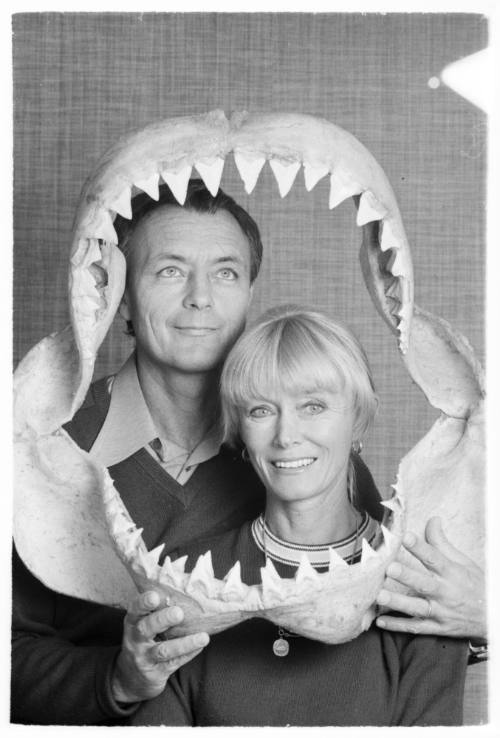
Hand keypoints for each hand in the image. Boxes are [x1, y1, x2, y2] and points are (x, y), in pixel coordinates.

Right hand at [111, 590, 209, 703]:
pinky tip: (200, 646)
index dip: (143, 603)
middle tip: (178, 613)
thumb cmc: (143, 642)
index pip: (134, 610)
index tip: (154, 595)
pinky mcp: (156, 673)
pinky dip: (188, 654)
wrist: (130, 679)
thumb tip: (183, 588)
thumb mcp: (142, 625)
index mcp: (132, 623)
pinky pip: (174, 663)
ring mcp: (144, 658)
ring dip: (184, 644)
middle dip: (162, 620)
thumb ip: (156, 611)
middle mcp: (135, 640)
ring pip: (163, 650)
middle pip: (146, 628)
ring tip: (203, 637)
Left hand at [375, 516, 485, 638]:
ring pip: (418, 608)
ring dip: (399, 603)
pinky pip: (416, 627)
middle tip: (390, 568)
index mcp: (452, 573)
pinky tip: (381, 621)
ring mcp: (441, 612)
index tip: (405, 536)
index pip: (435, 558)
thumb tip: (432, 519)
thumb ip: (442, 542)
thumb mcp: (462, 562)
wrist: (494, 617)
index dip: (420, 547)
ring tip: (380, 595)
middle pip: (424, 584)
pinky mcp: (437, 628)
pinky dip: (398, 626)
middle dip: (406, 576)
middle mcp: (446, 593)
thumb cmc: (475, 586)